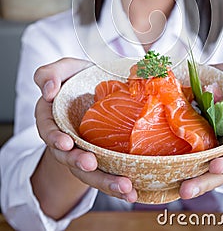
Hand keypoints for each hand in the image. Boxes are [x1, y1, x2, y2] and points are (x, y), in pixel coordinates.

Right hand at [34, 58, 136, 204]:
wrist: (103, 84)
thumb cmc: (80, 77)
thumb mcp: (64, 69)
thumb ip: (50, 74)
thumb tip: (48, 91)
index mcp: (53, 118)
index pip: (48, 130)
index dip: (54, 138)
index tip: (65, 142)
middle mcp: (67, 139)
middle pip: (68, 157)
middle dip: (78, 163)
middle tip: (90, 163)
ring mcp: (86, 151)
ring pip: (90, 172)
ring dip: (105, 182)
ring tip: (123, 187)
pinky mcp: (104, 158)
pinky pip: (109, 174)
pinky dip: (119, 185)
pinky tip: (133, 193)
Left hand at [179, 62, 222, 199]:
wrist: (194, 81)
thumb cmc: (220, 79)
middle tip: (214, 167)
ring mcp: (215, 151)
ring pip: (216, 175)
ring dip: (204, 183)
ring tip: (188, 188)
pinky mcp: (198, 157)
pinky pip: (197, 173)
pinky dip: (190, 181)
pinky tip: (178, 187)